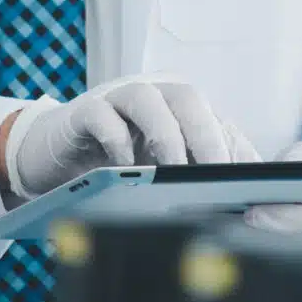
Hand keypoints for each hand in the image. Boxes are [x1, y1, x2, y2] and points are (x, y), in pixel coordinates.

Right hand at [8, 75, 256, 199]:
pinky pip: (101, 115)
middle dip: (206, 135)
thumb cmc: (115, 163)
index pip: (217, 120)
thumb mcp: (161, 171)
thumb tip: (240, 204)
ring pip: (146, 98)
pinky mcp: (82, 113)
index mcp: (178, 110)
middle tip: (216, 174)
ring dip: (165, 133)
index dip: (234, 148)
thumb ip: (194, 177)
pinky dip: (116, 138)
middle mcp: (152, 97)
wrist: (52, 157)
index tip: (249, 183)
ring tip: (173, 169)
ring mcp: (115, 100)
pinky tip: (123, 166)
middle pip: (187, 98)